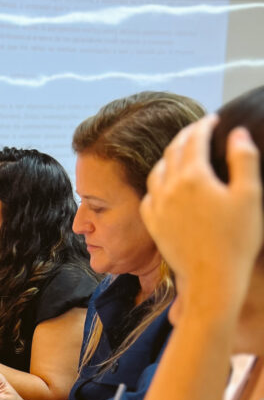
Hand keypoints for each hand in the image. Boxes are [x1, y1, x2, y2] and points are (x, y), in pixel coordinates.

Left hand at [142, 116, 262, 317]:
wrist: (212, 280)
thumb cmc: (236, 241)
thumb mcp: (249, 195)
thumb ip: (244, 159)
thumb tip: (236, 133)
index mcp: (193, 177)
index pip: (194, 139)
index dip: (204, 125)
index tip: (213, 119)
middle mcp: (169, 188)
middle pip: (172, 151)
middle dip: (185, 136)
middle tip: (198, 130)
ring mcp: (158, 207)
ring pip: (157, 171)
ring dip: (168, 157)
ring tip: (181, 153)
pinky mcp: (153, 225)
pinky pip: (149, 196)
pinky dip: (157, 183)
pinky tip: (165, 186)